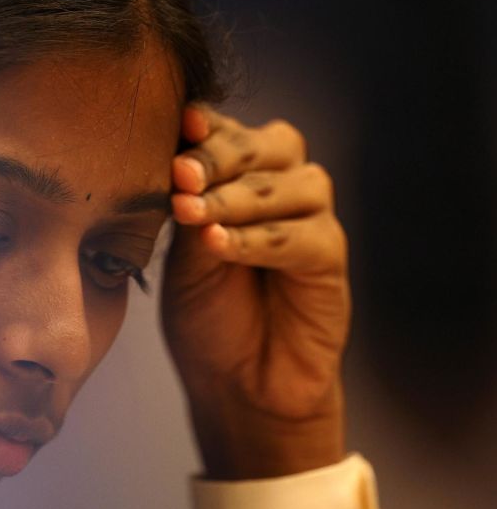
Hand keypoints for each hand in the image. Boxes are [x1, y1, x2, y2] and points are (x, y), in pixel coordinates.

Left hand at [162, 106, 347, 479]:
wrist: (235, 383)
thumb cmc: (205, 316)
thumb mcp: (182, 259)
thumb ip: (188, 211)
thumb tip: (179, 163)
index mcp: (240, 179)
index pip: (231, 134)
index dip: (209, 127)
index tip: (180, 125)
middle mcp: (281, 190)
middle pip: (270, 145)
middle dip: (223, 156)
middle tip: (182, 174)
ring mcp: (311, 222)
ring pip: (291, 186)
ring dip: (239, 197)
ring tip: (194, 216)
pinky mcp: (330, 260)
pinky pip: (303, 237)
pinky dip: (258, 239)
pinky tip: (219, 246)